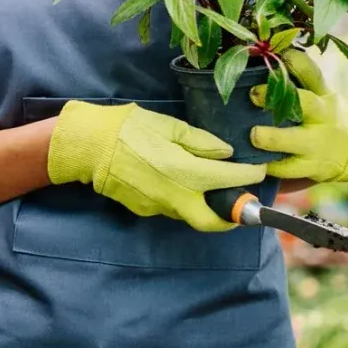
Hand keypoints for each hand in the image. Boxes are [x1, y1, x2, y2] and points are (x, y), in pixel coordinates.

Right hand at [47, 101, 266, 232]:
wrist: (89, 146)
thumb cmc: (128, 129)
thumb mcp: (169, 126)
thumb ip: (201, 142)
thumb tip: (226, 153)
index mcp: (185, 171)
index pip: (228, 179)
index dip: (249, 176)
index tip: (259, 171)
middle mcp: (175, 196)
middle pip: (211, 221)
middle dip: (231, 218)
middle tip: (240, 205)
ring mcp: (158, 206)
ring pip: (190, 214)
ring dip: (203, 205)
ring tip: (208, 188)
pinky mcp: (144, 209)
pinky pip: (170, 207)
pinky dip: (180, 199)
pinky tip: (175, 183)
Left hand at [250, 51, 347, 183]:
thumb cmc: (324, 116)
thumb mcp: (320, 94)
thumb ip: (299, 77)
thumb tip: (269, 52)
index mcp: (323, 95)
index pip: (312, 73)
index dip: (295, 61)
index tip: (278, 53)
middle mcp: (323, 116)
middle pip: (306, 104)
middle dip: (279, 99)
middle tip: (253, 94)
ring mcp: (318, 143)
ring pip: (296, 141)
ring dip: (273, 139)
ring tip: (254, 136)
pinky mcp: (312, 167)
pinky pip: (290, 169)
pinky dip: (271, 166)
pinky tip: (255, 162)